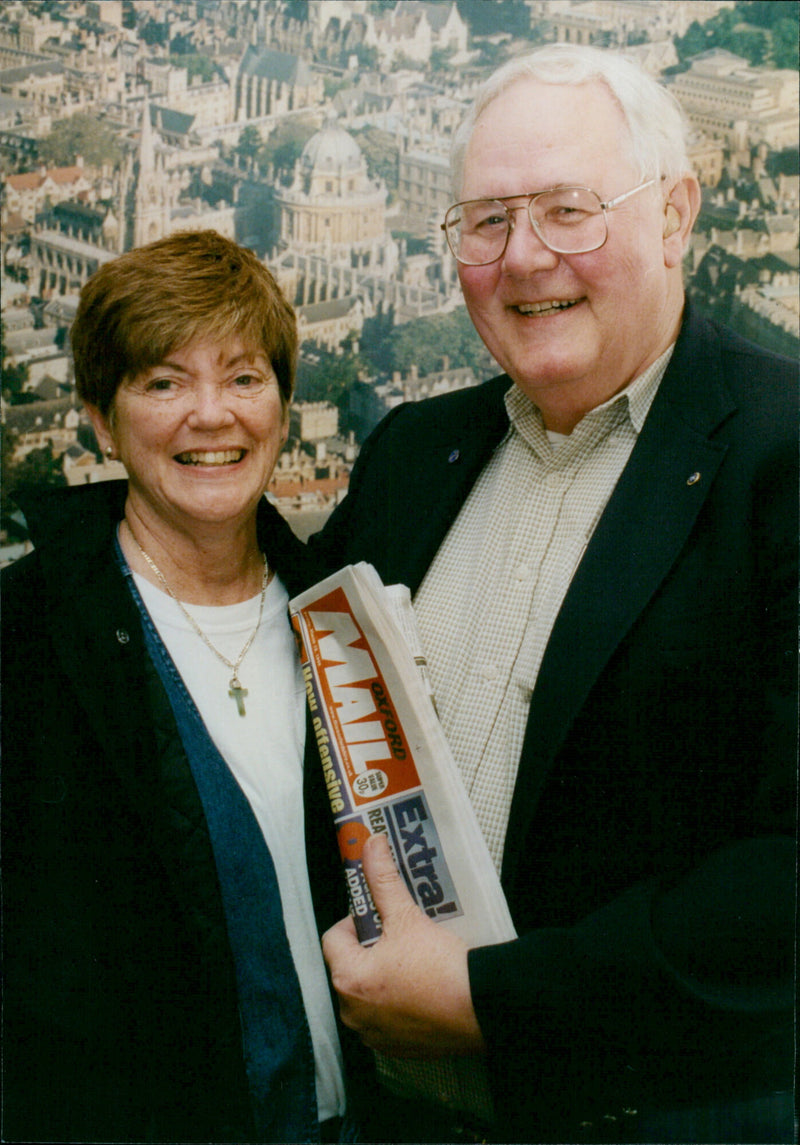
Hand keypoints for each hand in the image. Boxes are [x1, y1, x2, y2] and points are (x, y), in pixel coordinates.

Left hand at [322, 833, 485, 1057]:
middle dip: (370, 949)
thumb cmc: (441, 968)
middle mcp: (353, 1013)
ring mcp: (374, 1035)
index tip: (381, 917)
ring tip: (414, 961)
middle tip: (400, 936)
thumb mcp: (407, 916)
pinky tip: (423, 988)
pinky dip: (397, 1003)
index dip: (356, 921)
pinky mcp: (397, 1048)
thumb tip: (371, 846)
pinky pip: (386, 1018)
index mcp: (348, 979)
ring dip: (382, 976)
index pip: (334, 937)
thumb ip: (382, 879)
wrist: (481, 1008)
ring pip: (367, 993)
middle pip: (349, 966)